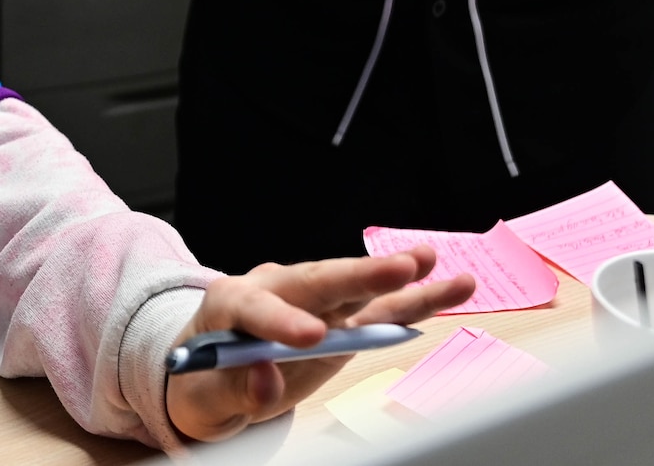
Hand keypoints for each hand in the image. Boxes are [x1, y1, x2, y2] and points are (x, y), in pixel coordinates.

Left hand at [165, 249, 474, 442]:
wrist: (215, 375)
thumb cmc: (205, 380)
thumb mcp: (206, 394)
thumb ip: (236, 387)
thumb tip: (264, 379)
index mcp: (231, 303)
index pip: (256, 307)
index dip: (283, 320)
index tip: (311, 336)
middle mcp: (275, 290)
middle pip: (316, 282)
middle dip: (356, 276)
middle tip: (394, 270)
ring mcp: (312, 302)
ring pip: (355, 288)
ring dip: (394, 276)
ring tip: (427, 260)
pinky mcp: (340, 320)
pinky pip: (379, 311)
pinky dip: (413, 300)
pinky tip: (448, 285)